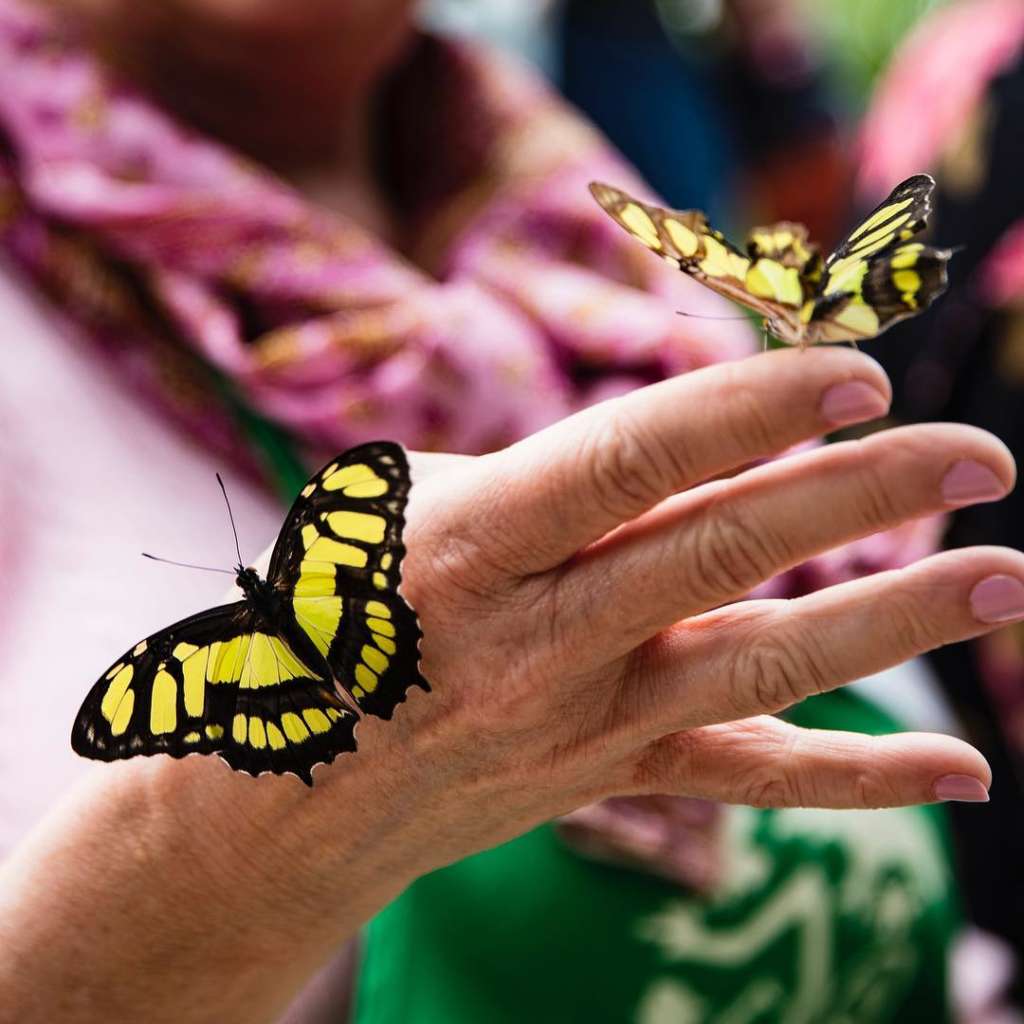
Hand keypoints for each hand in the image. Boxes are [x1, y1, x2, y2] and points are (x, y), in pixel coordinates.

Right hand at [7, 346, 1019, 1023]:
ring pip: (758, 664)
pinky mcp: (607, 779)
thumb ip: (541, 481)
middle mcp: (539, 634)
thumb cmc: (327, 617)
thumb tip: (675, 454)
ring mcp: (582, 719)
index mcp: (473, 542)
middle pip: (721, 550)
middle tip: (979, 454)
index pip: (632, 459)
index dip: (746, 409)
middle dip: (858, 496)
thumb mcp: (399, 514)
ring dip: (890, 620)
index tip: (854, 375)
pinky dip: (856, 776)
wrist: (278, 794)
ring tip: (1004, 579)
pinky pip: (745, 778)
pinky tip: (961, 774)